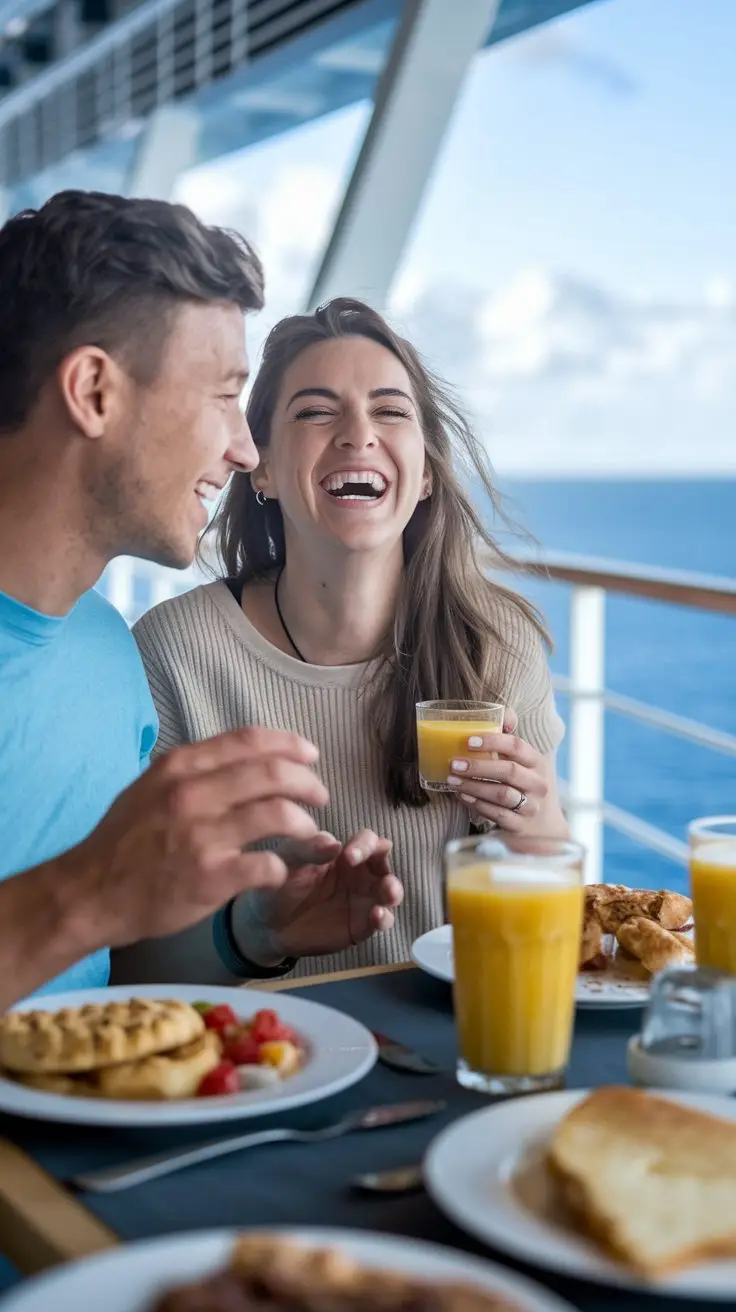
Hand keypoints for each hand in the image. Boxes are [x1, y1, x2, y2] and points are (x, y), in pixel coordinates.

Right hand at [64, 728, 327, 946]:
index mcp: (181, 766)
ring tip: (311, 833)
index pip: (250, 740)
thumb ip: (195, 769)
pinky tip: (279, 871)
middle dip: (308, 783)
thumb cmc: (123, 841)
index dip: (290, 744)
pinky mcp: (209, 877)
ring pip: (280, 815)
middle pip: (275, 774)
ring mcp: (202, 836)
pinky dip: (283, 868)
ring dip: (306, 824)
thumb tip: (242, 756)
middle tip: (320, 795)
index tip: (310, 755)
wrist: (90, 893)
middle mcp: (193, 794)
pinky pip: (267, 865)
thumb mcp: (151, 786)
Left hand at [237, 829, 403, 959]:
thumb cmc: (279, 884)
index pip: (367, 841)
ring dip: (393, 891)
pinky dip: (384, 918)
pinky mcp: (361, 926)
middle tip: (380, 877)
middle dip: (387, 867)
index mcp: (344, 853)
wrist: (267, 925)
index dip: (365, 845)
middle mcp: (359, 874)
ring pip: (390, 892)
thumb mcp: (289, 860)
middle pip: (385, 865)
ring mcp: (362, 901)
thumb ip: (309, 849)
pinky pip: (381, 921)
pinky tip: (377, 917)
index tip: (349, 856)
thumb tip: (333, 843)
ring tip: (388, 895)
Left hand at [446, 724, 548, 831]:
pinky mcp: (520, 826)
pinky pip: (498, 815)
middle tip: (454, 764)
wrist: (541, 826)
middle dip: (478, 766)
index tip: (468, 741)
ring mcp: (531, 807)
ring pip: (502, 794)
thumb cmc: (522, 785)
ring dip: (474, 786)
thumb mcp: (521, 763)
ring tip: (453, 781)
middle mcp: (538, 784)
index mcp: (536, 762)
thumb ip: (509, 740)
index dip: (493, 741)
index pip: (517, 746)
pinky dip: (478, 805)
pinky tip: (463, 796)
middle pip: (509, 771)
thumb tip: (504, 716)